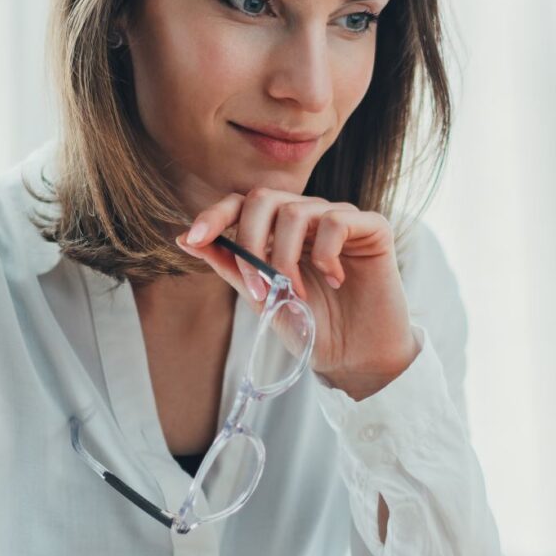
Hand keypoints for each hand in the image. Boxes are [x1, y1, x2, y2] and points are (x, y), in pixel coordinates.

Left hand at [176, 189, 419, 399]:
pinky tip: (335, 280)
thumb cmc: (312, 327)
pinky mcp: (372, 227)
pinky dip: (326, 254)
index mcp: (279, 231)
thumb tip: (184, 239)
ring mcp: (339, 218)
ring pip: (296, 211)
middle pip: (263, 197)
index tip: (194, 238)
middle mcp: (308, 217)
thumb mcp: (262, 298)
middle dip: (250, 241)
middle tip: (259, 286)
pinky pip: (336, 220)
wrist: (355, 357)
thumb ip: (230, 265)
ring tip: (298, 294)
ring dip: (286, 258)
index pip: (242, 204)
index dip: (215, 214)